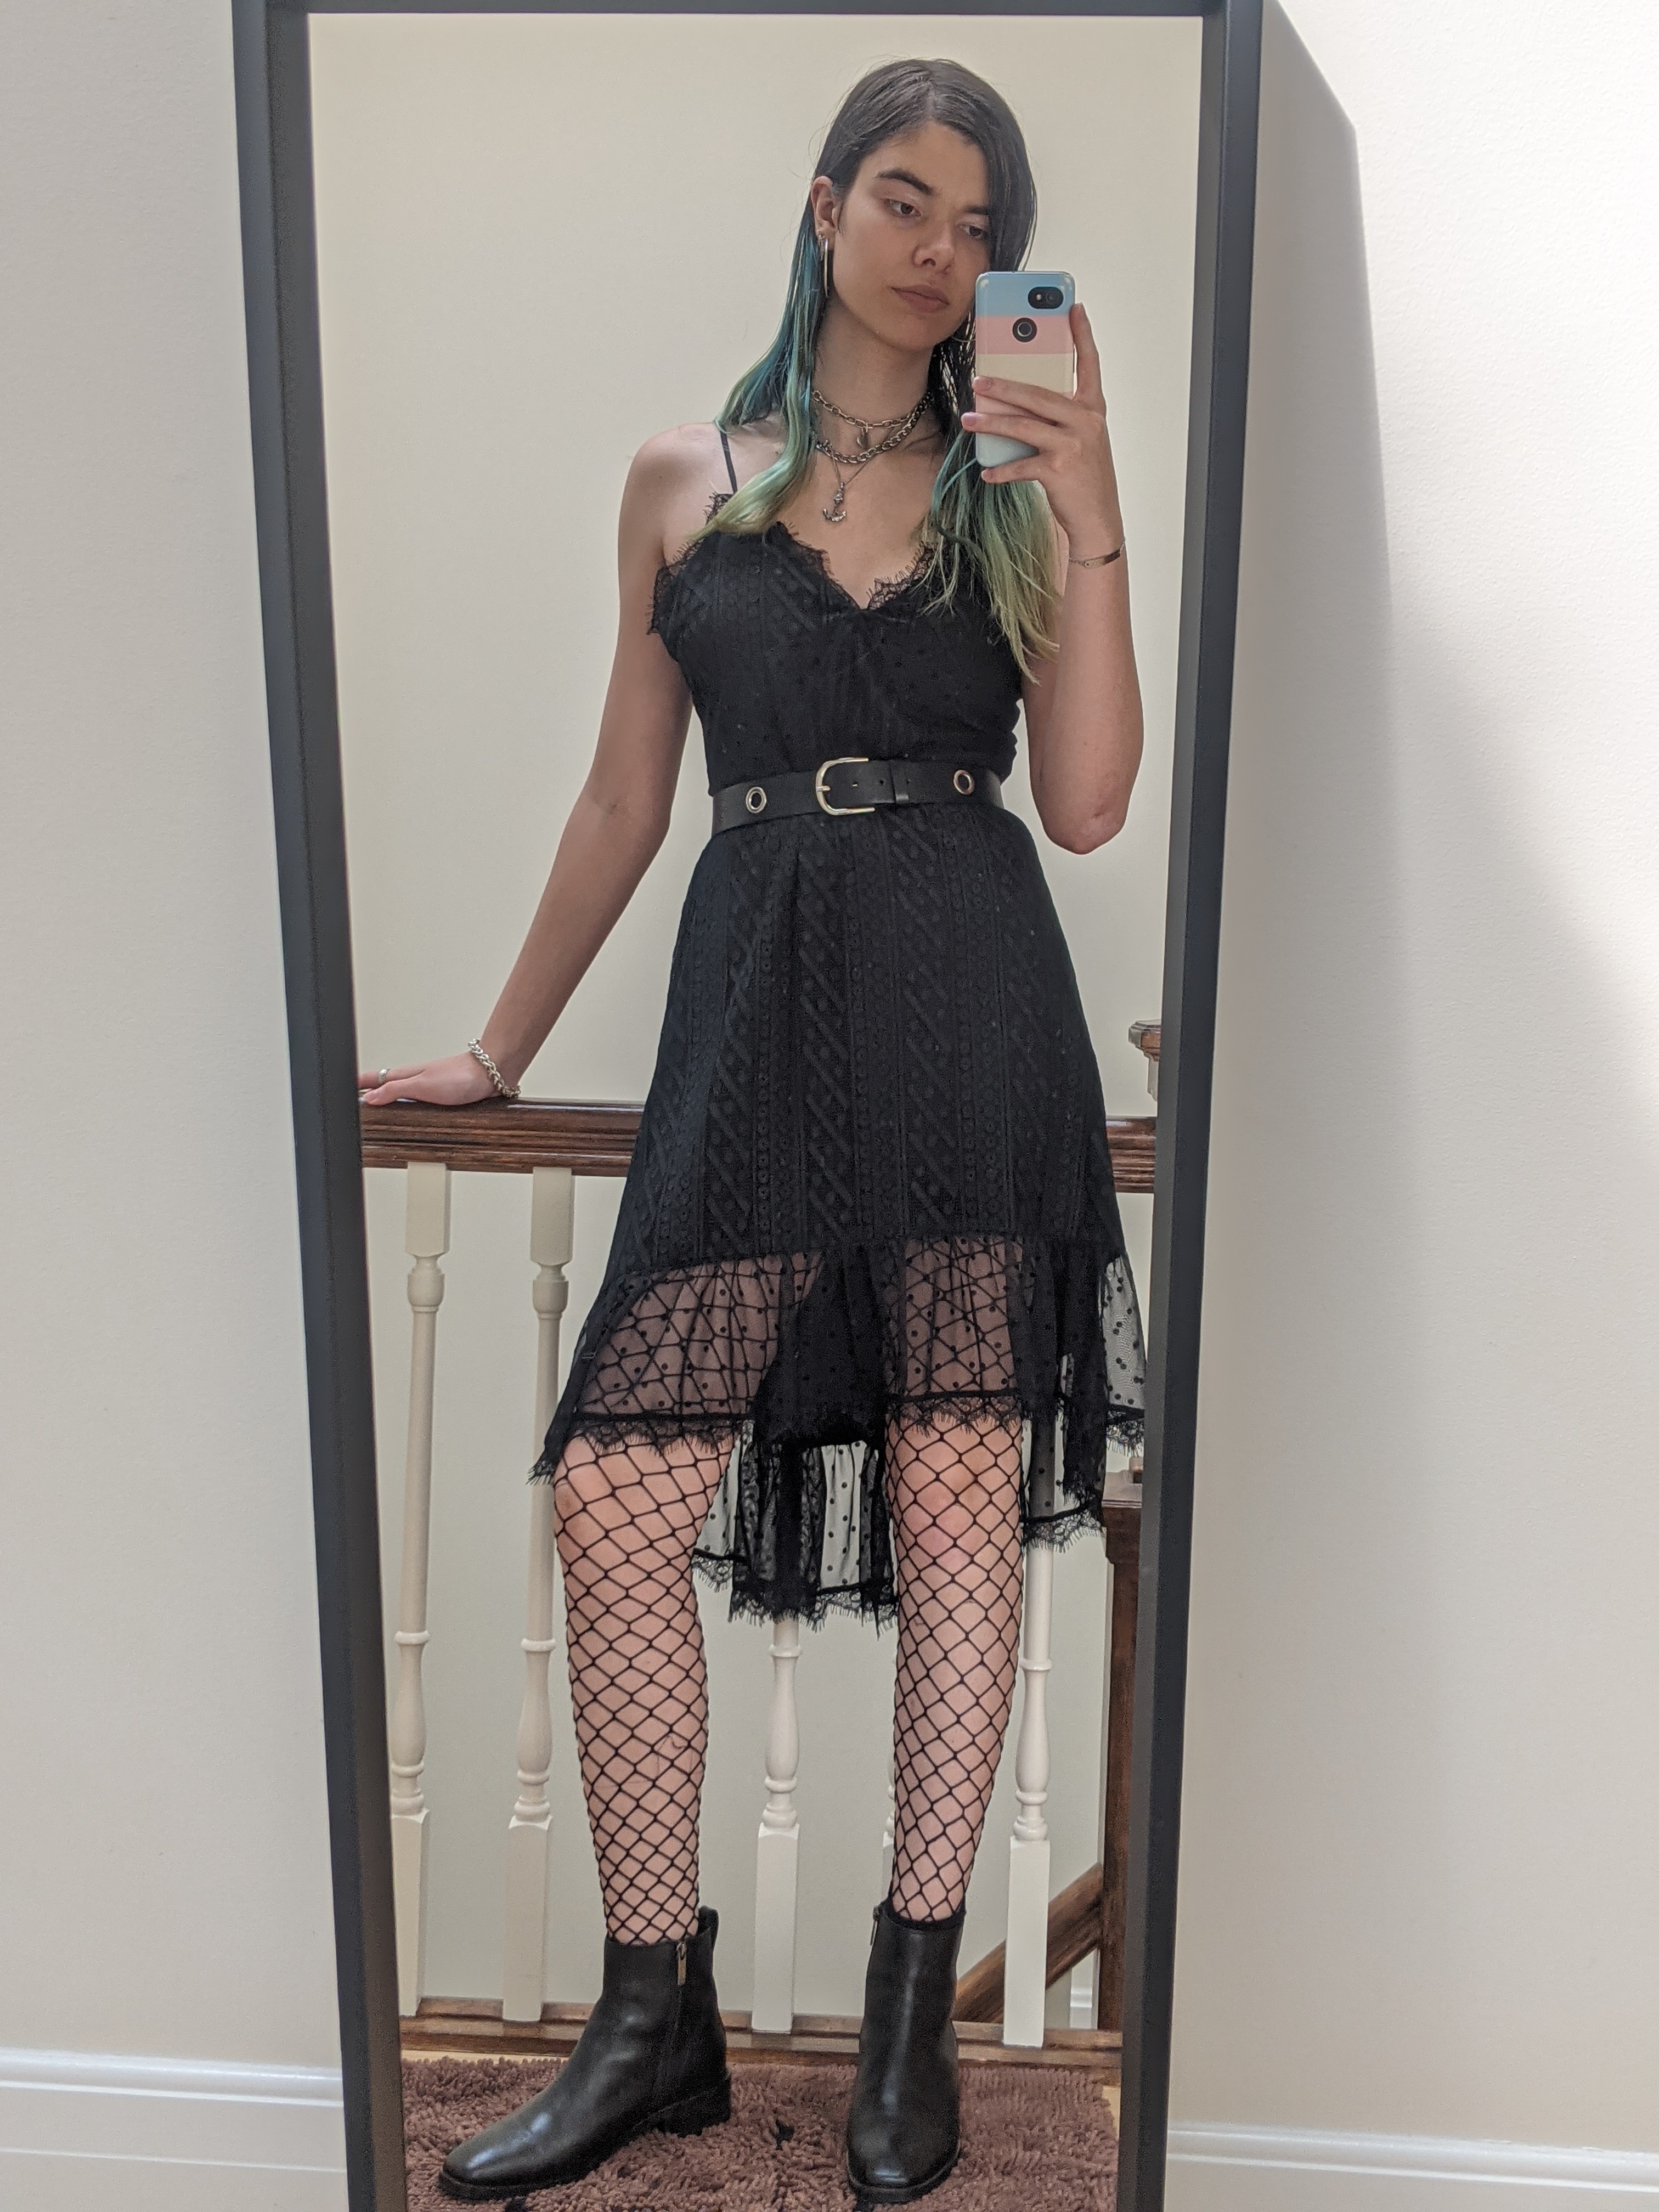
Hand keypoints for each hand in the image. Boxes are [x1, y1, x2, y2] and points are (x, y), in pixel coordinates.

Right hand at [357, 1052, 499, 1106]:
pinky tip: (407, 1105)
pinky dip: (406, 1100)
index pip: (374, 1079)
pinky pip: (417, 1097)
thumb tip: (370, 1096)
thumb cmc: (460, 1076)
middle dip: (368, 1088)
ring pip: (400, 1090)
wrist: (490, 1075)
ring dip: (387, 1093)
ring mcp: (428, 1085)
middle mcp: (415, 1079)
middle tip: (353, 1094)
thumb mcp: (420, 1086)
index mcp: (405, 1075)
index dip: (358, 1084)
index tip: (341, 1088)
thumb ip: (394, 1091)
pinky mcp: (441, 1093)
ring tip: (373, 1099)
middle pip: (384, 1084)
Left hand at [961, 302, 1122, 548]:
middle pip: (1038, 395)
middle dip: (1005, 386)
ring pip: (1024, 426)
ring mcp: (1072, 445)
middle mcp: (1085, 422)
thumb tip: (1018, 403)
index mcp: (1092, 409)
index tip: (1074, 307)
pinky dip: (1001, 470)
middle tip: (979, 380)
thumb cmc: (1085, 477)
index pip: (1089, 364)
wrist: (1099, 519)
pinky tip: (987, 471)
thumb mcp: (1081, 440)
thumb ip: (1059, 418)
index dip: (1082, 335)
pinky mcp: (1058, 470)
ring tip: (970, 419)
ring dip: (992, 423)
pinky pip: (1020, 465)